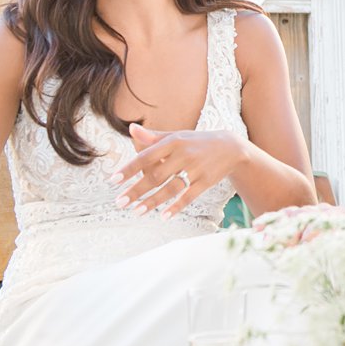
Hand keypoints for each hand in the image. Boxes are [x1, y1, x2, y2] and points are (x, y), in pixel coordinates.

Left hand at [113, 123, 246, 217]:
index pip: (146, 156)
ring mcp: (196, 168)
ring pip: (171, 188)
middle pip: (156, 175)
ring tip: (136, 211)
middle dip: (136, 190)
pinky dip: (176, 207)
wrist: (230, 147)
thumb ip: (153, 137)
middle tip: (119, 203)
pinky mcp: (206, 181)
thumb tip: (131, 129)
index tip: (114, 181)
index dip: (129, 169)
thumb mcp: (176, 136)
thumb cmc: (196, 142)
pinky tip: (163, 216)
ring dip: (153, 201)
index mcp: (173, 142)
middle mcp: (183, 154)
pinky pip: (189, 196)